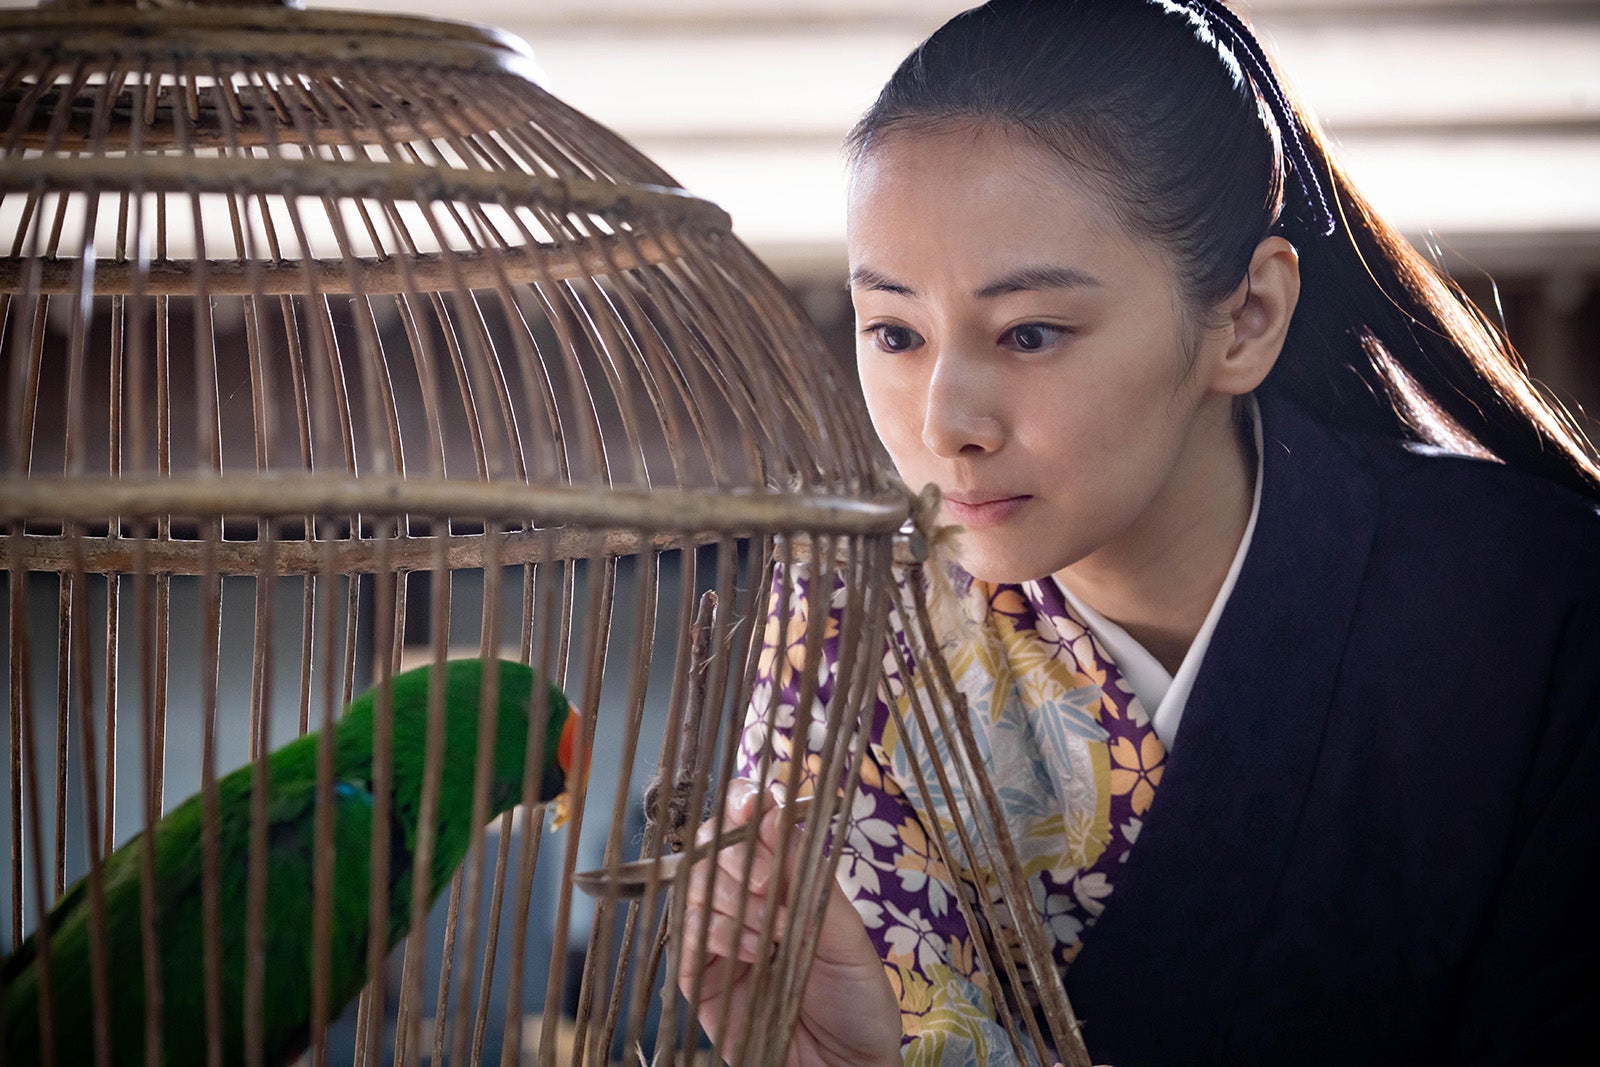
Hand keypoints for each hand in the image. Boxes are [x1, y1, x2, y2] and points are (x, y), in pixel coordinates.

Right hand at [679, 778, 902, 1065]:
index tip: (754, 807)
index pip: (750, 820)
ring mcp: (719, 935)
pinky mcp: (698, 975)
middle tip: (770, 887)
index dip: (744, 804)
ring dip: (732, 904)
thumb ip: (806, 876)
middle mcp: (747, 898)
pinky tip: (747, 955)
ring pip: (693, 887)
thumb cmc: (857, 998)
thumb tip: (774, 811)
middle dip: (738, 860)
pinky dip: (710, 937)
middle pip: (712, 847)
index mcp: (786, 877)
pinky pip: (682, 938)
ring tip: (770, 938)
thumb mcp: (846, 933)